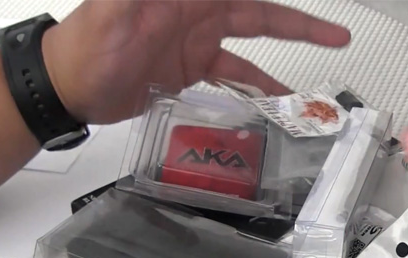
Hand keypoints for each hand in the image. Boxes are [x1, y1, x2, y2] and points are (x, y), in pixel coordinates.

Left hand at [40, 0, 349, 123]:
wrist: (70, 85)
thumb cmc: (88, 48)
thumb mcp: (119, 11)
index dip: (280, 5)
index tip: (315, 19)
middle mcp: (198, 11)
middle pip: (262, 12)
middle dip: (301, 23)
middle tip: (336, 33)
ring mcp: (198, 38)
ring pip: (255, 40)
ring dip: (288, 50)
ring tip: (322, 64)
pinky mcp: (193, 65)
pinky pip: (235, 72)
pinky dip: (257, 84)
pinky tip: (276, 98)